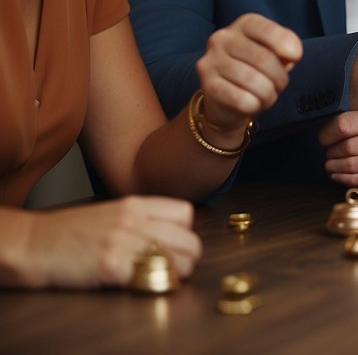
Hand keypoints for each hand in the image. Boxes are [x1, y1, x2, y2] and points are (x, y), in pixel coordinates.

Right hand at [17, 197, 198, 289]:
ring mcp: (123, 242)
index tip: (174, 244)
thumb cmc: (70, 232)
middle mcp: (134, 220)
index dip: (184, 232)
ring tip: (157, 279)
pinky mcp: (111, 266)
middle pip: (189, 242)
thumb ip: (141, 218)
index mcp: (136, 204)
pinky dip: (151, 287)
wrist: (33, 243)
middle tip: (172, 269)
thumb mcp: (112, 212)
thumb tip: (170, 233)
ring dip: (173, 276)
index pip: (185, 214)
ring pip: (177, 263)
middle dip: (186, 260)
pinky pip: (150, 279)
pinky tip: (137, 285)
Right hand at [195, 13, 301, 129]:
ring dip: (268, 94)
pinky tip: (253, 103)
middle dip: (280, 77)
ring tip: (267, 95)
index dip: (286, 45)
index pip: (267, 29)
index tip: (295, 57)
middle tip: (280, 85)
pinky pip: (241, 99)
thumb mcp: (276, 54)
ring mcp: (211, 61)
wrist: (228, 100)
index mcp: (243, 25)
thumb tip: (293, 54)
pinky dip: (254, 105)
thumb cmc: (258, 71)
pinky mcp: (207, 85)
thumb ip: (287, 48)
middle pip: (263, 58)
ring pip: (253, 81)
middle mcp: (222, 38)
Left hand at [319, 111, 357, 197]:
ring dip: (335, 167)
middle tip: (328, 155)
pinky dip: (343, 179)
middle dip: (332, 153)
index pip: (346, 124)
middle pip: (349, 146)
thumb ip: (349, 123)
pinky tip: (337, 176)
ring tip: (330, 166)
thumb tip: (323, 132)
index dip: (328, 134)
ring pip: (353, 165)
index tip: (323, 139)